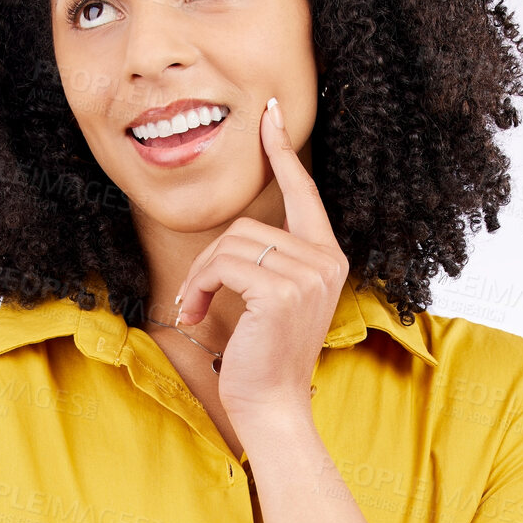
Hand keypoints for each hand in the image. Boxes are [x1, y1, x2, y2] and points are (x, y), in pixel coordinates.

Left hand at [174, 98, 348, 429]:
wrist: (271, 405)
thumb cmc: (263, 358)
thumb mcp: (272, 300)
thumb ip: (269, 261)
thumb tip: (235, 235)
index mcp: (328, 258)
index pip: (305, 194)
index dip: (283, 153)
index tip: (268, 117)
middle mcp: (325, 261)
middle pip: (250, 225)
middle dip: (210, 260)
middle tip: (194, 297)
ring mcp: (308, 275)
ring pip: (232, 244)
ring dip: (200, 276)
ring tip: (194, 309)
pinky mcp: (281, 291)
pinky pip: (224, 265)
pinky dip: (199, 287)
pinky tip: (195, 314)